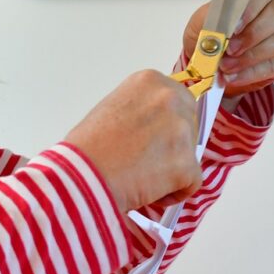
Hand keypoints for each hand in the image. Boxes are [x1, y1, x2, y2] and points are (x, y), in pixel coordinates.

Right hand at [64, 70, 201, 213]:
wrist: (80, 176)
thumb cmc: (85, 149)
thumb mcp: (111, 109)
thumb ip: (140, 110)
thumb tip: (155, 129)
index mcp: (149, 81)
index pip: (177, 99)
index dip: (166, 123)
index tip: (152, 138)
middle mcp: (169, 98)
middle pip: (190, 123)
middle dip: (175, 143)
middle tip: (149, 161)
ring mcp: (181, 130)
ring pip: (189, 154)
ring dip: (171, 169)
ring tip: (140, 177)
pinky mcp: (186, 163)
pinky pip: (192, 181)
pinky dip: (175, 192)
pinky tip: (149, 192)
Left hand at [182, 0, 273, 95]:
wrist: (212, 57)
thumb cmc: (212, 31)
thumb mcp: (203, 20)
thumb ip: (211, 19)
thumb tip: (220, 29)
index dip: (250, 6)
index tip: (233, 25)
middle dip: (251, 35)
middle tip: (228, 49)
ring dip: (248, 57)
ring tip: (225, 66)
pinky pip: (273, 65)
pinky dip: (250, 73)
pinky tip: (232, 77)